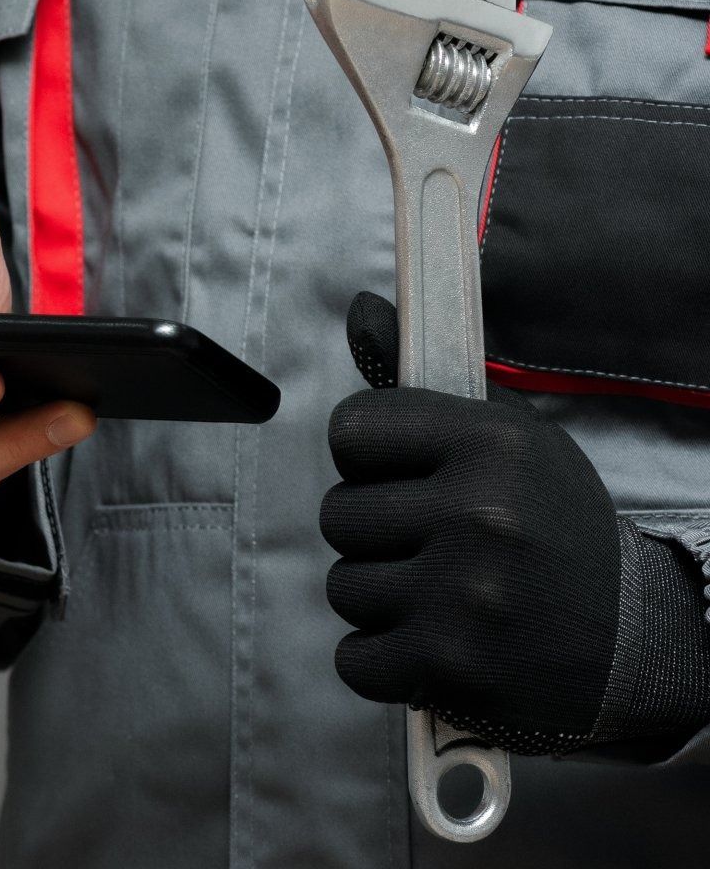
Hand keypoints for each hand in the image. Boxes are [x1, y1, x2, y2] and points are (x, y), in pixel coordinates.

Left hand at [323, 292, 709, 754]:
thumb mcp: (509, 441)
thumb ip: (421, 383)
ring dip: (380, 600)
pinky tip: (432, 645)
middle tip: (431, 548)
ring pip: (344, 588)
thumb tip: (360, 308)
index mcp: (493, 445)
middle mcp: (480, 514)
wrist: (637, 640)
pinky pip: (353, 660)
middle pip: (338, 515)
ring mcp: (464, 596)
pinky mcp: (452, 667)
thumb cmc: (554, 529)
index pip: (351, 430)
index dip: (368, 461)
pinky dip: (382, 662)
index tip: (403, 479)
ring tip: (441, 597)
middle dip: (373, 536)